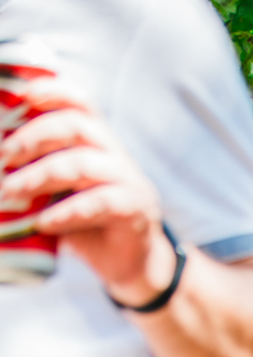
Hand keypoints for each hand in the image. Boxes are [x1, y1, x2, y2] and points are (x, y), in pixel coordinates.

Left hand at [0, 79, 177, 302]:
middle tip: (5, 156)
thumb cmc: (89, 225)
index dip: (53, 91)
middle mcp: (116, 154)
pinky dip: (65, 212)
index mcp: (98, 142)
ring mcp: (129, 181)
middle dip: (34, 136)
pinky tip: (42, 223)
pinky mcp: (135, 211)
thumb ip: (39, 174)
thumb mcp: (60, 193)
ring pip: (82, 164)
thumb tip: (0, 165)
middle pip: (76, 125)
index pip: (80, 102)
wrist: (131, 265)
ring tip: (11, 191)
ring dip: (40, 176)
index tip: (23, 96)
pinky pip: (98, 203)